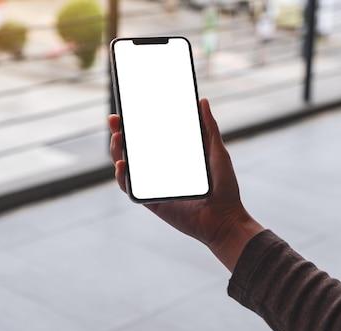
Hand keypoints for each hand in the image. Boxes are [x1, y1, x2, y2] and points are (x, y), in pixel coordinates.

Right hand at [108, 98, 263, 270]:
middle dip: (120, 133)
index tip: (128, 107)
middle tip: (115, 120)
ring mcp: (154, 185)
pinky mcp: (152, 202)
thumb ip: (209, 128)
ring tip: (118, 138)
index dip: (136, 122)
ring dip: (117, 152)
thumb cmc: (224, 187)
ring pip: (127, 167)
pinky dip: (123, 178)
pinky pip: (131, 189)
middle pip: (133, 149)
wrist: (225, 218)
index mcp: (174, 156)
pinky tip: (122, 165)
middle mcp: (160, 170)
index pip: (150, 136)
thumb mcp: (217, 152)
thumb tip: (201, 101)